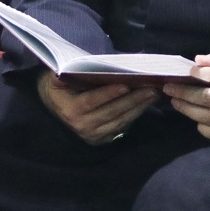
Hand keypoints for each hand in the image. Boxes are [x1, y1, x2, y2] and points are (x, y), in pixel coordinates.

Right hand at [36, 71, 158, 145]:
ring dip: (138, 107)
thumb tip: (62, 71)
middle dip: (133, 100)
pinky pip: (122, 127)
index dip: (108, 94)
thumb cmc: (60, 89)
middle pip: (111, 112)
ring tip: (153, 94)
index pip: (92, 101)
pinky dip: (135, 115)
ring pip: (120, 121)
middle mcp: (83, 126)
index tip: (126, 85)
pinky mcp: (103, 139)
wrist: (56, 110)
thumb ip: (61, 75)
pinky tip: (146, 104)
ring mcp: (94, 135)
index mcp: (71, 110)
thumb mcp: (55, 80)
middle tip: (151, 87)